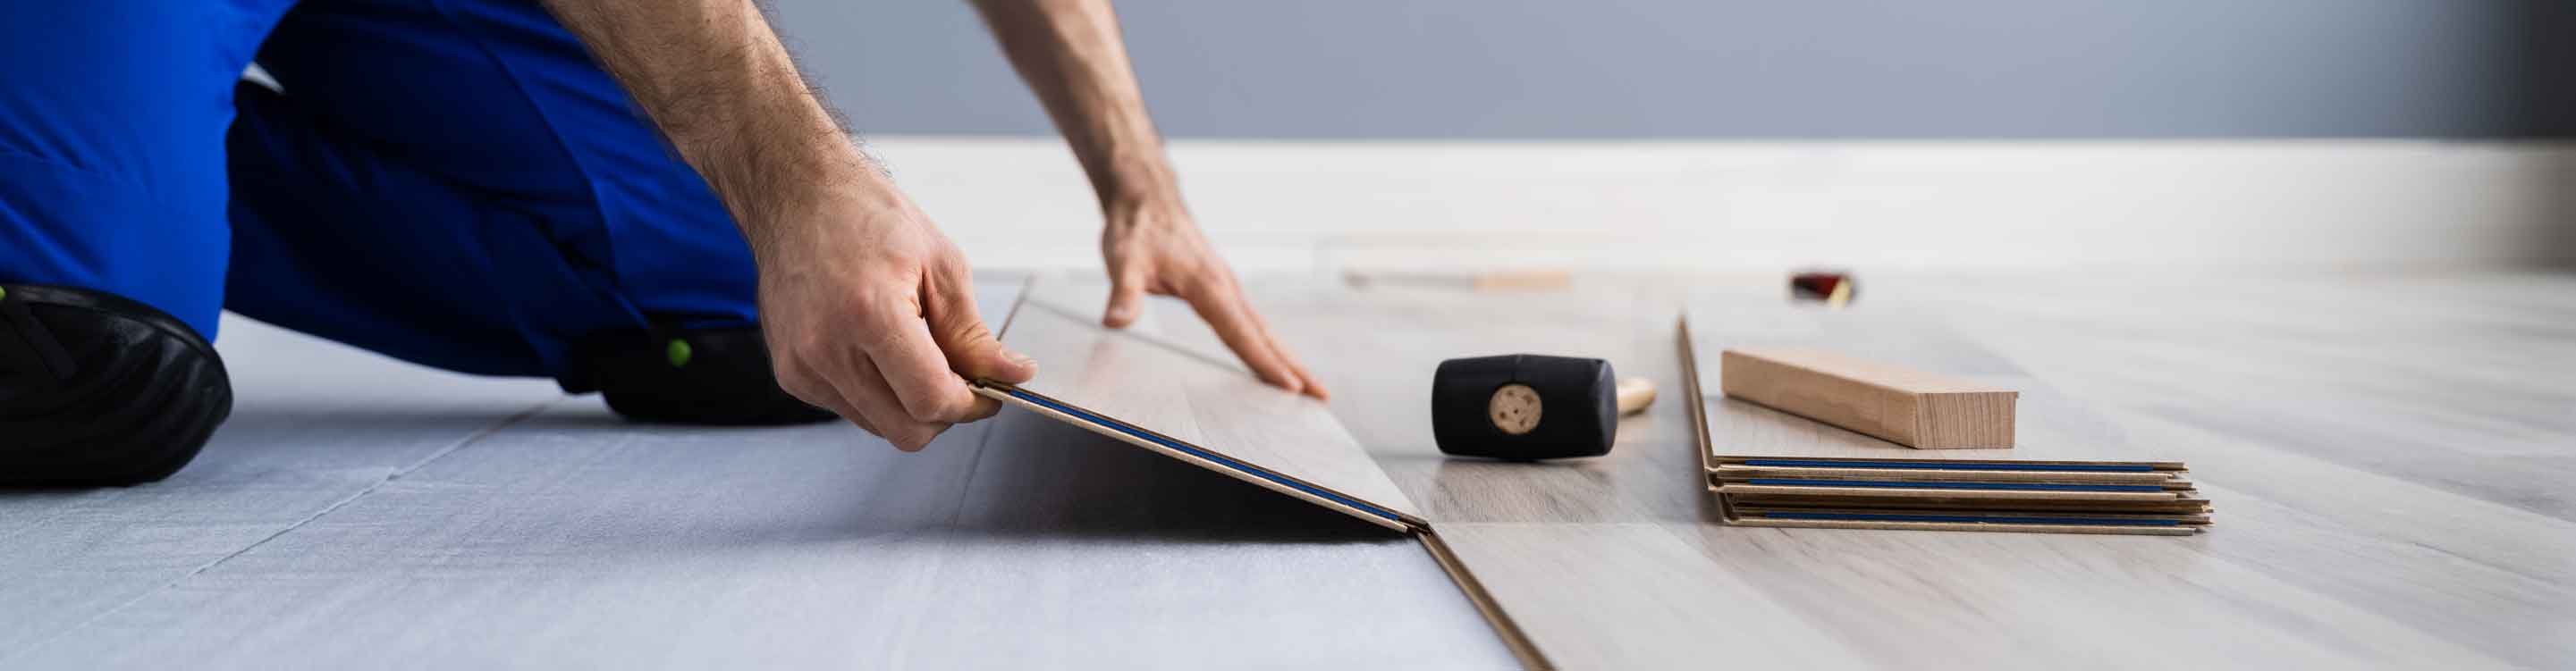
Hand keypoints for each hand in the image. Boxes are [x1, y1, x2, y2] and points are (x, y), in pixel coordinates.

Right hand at [752, 186, 1037, 450]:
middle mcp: (826, 347)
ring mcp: (802, 365)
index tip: (989, 391)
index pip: (931, 399)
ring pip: (879, 426)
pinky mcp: (791, 374)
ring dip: (910, 405)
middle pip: (906, 430)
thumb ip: (974, 334)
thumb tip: (1011, 375)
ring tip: (916, 351)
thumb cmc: (865, 216)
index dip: (971, 404)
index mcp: (869, 313)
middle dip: (944, 412)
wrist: (797, 197)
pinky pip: (851, 410)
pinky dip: (879, 394)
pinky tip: (880, 350)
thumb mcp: (940, 264)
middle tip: (961, 377)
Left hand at [1099, 197, 1326, 398]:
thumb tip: (1116, 321)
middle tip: (1321, 394)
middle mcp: (1226, 286)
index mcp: (1208, 285)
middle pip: (1266, 335)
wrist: (1147, 198)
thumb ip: (1124, 294)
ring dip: (1287, 356)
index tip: (1291, 387)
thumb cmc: (1137, 228)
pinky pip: (1251, 320)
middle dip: (1294, 366)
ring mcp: (1227, 286)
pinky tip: (1272, 354)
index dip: (1265, 362)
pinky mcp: (1221, 286)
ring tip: (1308, 384)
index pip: (1241, 333)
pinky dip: (1267, 341)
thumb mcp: (1123, 261)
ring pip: (1263, 328)